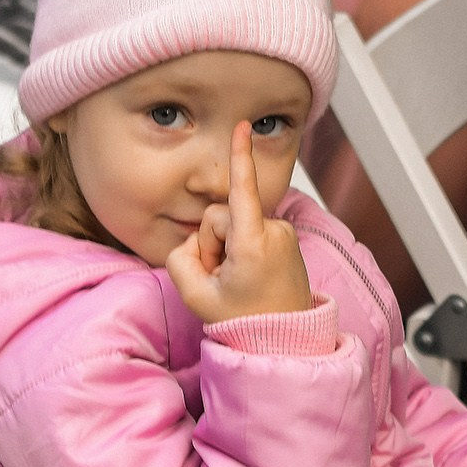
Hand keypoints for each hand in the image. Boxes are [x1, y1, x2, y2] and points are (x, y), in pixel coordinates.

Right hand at [166, 122, 315, 325]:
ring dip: (227, 248)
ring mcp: (284, 234)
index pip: (243, 191)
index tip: (242, 126)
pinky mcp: (286, 238)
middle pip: (220, 216)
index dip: (240, 156)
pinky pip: (251, 231)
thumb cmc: (244, 321)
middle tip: (219, 277)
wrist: (284, 340)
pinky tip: (248, 275)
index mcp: (253, 244)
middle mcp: (274, 232)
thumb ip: (179, 260)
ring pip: (236, 224)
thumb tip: (193, 242)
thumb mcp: (196, 296)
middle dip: (211, 242)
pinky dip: (243, 249)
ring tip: (237, 280)